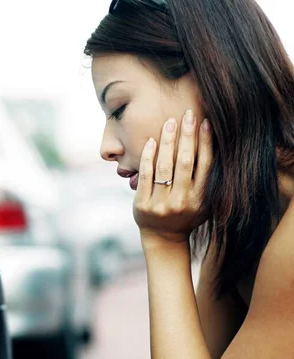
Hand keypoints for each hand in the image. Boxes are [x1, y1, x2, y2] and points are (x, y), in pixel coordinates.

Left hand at [133, 110, 212, 245]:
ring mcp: (162, 205)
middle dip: (187, 136)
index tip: (205, 122)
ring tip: (170, 122)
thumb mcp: (203, 202)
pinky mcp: (143, 205)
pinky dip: (148, 157)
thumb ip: (209, 180)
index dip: (206, 142)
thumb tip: (219, 144)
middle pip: (185, 162)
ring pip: (165, 167)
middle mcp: (182, 202)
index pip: (205, 165)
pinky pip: (146, 176)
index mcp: (200, 199)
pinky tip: (151, 141)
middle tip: (188, 114)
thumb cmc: (186, 215)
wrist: (163, 239)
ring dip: (168, 141)